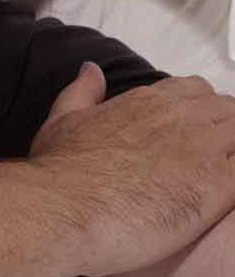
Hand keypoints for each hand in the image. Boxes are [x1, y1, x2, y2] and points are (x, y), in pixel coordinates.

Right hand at [28, 64, 234, 276]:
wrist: (65, 207)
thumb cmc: (59, 168)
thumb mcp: (62, 117)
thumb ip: (83, 90)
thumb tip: (92, 69)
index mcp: (147, 101)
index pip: (196, 90)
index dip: (200, 110)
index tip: (193, 134)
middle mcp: (179, 117)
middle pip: (228, 109)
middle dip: (225, 129)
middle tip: (211, 160)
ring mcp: (202, 149)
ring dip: (234, 150)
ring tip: (217, 177)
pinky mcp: (218, 185)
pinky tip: (224, 195)